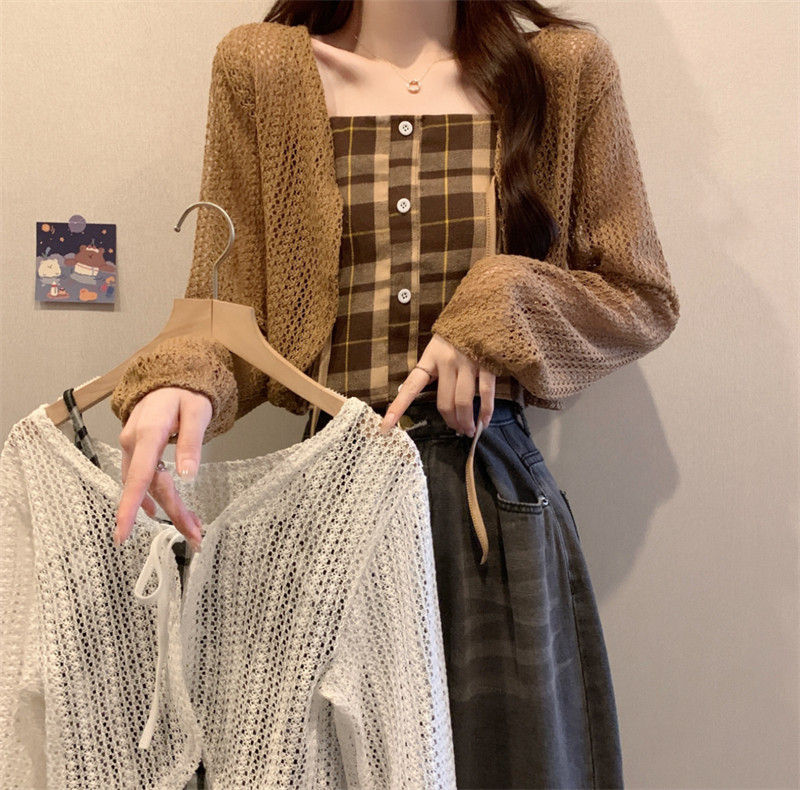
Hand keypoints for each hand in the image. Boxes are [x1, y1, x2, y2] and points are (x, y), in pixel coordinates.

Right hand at [115, 387, 211, 549]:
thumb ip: (191, 443)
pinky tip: (163, 509)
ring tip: (191, 525)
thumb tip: (187, 475)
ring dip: (167, 507)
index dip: (131, 507)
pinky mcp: (134, 451)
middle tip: (195, 534)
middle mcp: (133, 442)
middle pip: (149, 486)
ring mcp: (130, 447)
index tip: (123, 534)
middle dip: (172, 512)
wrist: (170, 378)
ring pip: (145, 485)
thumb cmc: (185, 393)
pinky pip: (141, 478)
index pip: (139, 476)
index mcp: (148, 433)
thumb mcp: (197, 413)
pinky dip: (155, 495)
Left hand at [380, 333, 494, 436]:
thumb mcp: (437, 346)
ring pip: (463, 402)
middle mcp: (447, 362)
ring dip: (466, 421)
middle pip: (444, 402)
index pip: (410, 388)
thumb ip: (431, 368)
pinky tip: (484, 421)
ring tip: (469, 430)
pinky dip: (485, 411)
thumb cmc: (458, 330)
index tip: (385, 428)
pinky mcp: (488, 364)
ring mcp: (468, 364)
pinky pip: (485, 394)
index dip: (398, 408)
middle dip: (450, 421)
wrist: (484, 306)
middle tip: (457, 430)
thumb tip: (418, 392)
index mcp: (430, 358)